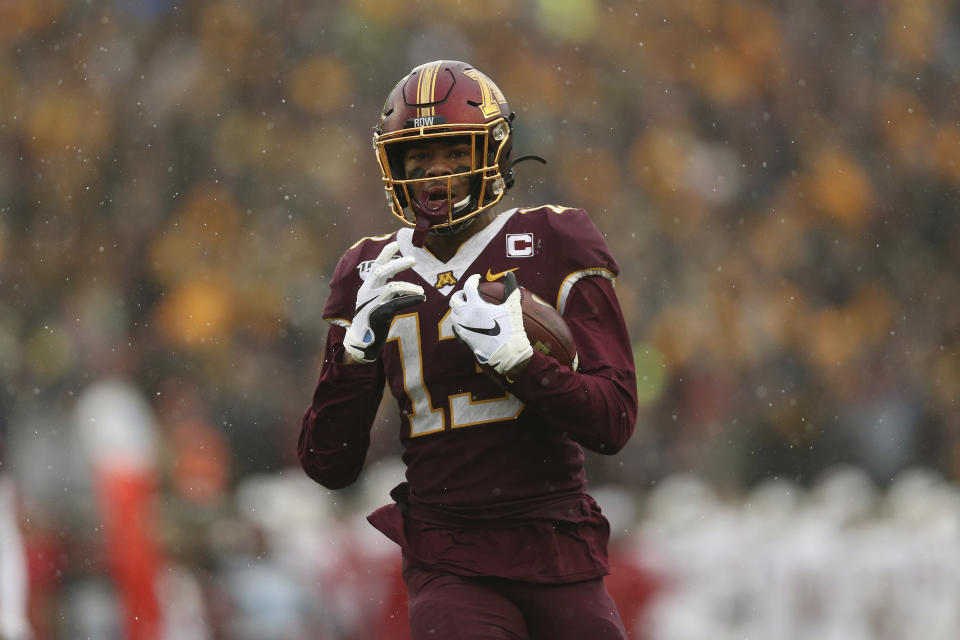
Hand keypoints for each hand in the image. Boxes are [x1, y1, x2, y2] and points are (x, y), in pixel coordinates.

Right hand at [343, 241, 424, 362]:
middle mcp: (367, 292)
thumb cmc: (371, 320)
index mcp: (367, 287)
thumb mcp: (375, 301)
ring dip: (409, 287)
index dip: (385, 255)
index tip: (395, 244)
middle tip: (413, 259)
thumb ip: (385, 290)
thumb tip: (402, 282)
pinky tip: (421, 298)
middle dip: (398, 264)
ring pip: (392, 288)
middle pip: (382, 271)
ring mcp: (372, 302)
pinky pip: (398, 303)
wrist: (362, 341)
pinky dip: (411, 299)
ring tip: (421, 290)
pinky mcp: (379, 314)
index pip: (375, 266)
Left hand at [449, 271, 532, 374]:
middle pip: (455, 300)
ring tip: (466, 306)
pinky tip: (466, 322)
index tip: (477, 278)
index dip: (473, 279)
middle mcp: (465, 315)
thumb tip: (509, 274)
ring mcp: (462, 328)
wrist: (507, 355)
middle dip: (460, 294)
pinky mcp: (463, 339)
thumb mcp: (513, 307)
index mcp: (476, 305)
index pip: (469, 286)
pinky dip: (458, 321)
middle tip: (467, 293)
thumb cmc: (511, 330)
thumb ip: (511, 289)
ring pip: (453, 314)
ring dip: (458, 308)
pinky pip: (455, 327)